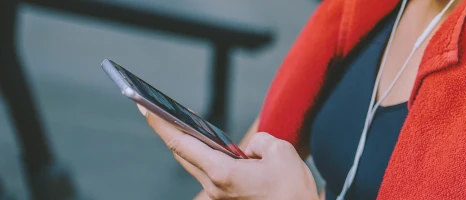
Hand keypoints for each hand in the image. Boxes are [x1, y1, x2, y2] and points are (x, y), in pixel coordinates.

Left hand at [138, 105, 317, 199]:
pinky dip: (207, 157)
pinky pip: (212, 173)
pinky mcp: (229, 199)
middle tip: (155, 109)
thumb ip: (260, 141)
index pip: (181, 143)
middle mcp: (215, 187)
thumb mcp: (281, 153)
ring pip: (196, 164)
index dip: (160, 123)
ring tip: (181, 123)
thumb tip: (250, 148)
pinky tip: (212, 146)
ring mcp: (220, 195)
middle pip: (182, 154)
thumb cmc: (292, 191)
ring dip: (188, 144)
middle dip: (169, 130)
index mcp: (223, 173)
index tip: (142, 106)